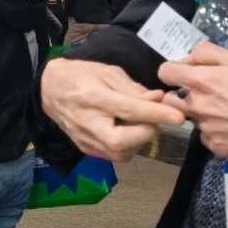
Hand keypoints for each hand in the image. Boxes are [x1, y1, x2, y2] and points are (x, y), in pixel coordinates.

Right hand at [40, 58, 185, 161]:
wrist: (49, 90)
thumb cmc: (81, 75)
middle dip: (146, 130)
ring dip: (139, 139)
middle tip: (152, 116)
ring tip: (138, 122)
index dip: (157, 115)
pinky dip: (128, 144)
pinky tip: (126, 129)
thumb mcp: (109, 72)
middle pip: (124, 141)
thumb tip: (159, 100)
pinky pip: (116, 155)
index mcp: (94, 98)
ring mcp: (86, 140)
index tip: (179, 117)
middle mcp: (88, 123)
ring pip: (122, 153)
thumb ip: (134, 88)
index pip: (130, 110)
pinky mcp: (87, 150)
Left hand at [157, 45, 227, 164]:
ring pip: (193, 120)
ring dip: (204, 115)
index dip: (173, 72)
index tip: (183, 75)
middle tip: (205, 96)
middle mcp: (198, 107)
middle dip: (181, 96)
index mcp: (202, 81)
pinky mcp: (217, 148)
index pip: (164, 73)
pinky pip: (208, 138)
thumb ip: (209, 53)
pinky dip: (218, 133)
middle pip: (170, 101)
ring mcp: (206, 130)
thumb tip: (188, 57)